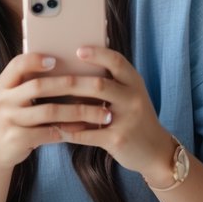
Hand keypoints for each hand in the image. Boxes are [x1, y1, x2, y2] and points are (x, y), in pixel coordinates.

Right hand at [0, 52, 113, 173]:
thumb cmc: (15, 117)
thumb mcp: (14, 98)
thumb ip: (30, 83)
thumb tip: (71, 69)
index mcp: (4, 84)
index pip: (18, 64)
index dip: (36, 60)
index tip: (56, 59)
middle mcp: (3, 99)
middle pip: (39, 86)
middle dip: (72, 85)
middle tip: (98, 85)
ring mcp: (9, 120)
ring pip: (50, 111)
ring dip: (79, 111)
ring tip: (102, 113)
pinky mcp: (17, 139)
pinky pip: (49, 133)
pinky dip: (70, 130)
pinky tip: (86, 128)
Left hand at [52, 46, 173, 176]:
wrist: (156, 151)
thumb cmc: (134, 117)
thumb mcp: (129, 94)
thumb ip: (110, 81)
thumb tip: (73, 67)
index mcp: (134, 82)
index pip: (117, 61)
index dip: (98, 54)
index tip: (77, 50)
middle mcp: (133, 98)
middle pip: (99, 84)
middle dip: (72, 82)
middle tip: (49, 78)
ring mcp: (127, 120)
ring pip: (91, 109)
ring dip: (66, 107)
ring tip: (45, 102)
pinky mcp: (118, 140)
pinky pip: (88, 133)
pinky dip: (70, 130)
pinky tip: (56, 127)